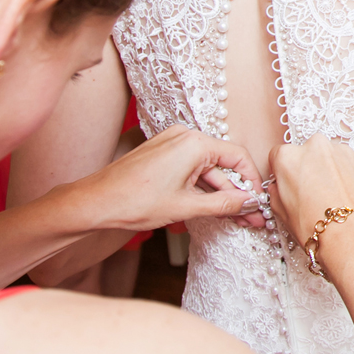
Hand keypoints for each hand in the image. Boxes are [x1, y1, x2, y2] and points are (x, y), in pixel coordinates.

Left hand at [81, 124, 267, 230]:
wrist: (95, 202)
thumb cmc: (134, 201)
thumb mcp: (186, 206)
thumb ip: (224, 203)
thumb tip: (249, 203)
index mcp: (194, 143)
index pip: (237, 157)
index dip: (252, 181)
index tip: (258, 201)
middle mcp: (184, 136)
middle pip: (223, 164)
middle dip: (237, 192)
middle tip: (251, 216)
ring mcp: (172, 144)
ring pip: (207, 168)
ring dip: (220, 192)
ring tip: (234, 217)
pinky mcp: (162, 154)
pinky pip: (191, 168)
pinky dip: (202, 187)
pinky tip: (212, 207)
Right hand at [265, 133, 353, 253]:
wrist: (353, 240)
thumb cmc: (315, 228)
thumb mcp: (281, 212)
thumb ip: (276, 191)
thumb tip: (279, 187)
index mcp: (289, 156)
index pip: (278, 156)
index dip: (282, 172)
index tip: (288, 183)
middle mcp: (316, 146)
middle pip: (307, 153)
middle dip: (309, 169)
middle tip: (312, 194)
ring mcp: (343, 152)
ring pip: (331, 157)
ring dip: (330, 172)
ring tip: (332, 199)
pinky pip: (352, 166)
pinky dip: (350, 177)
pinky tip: (347, 198)